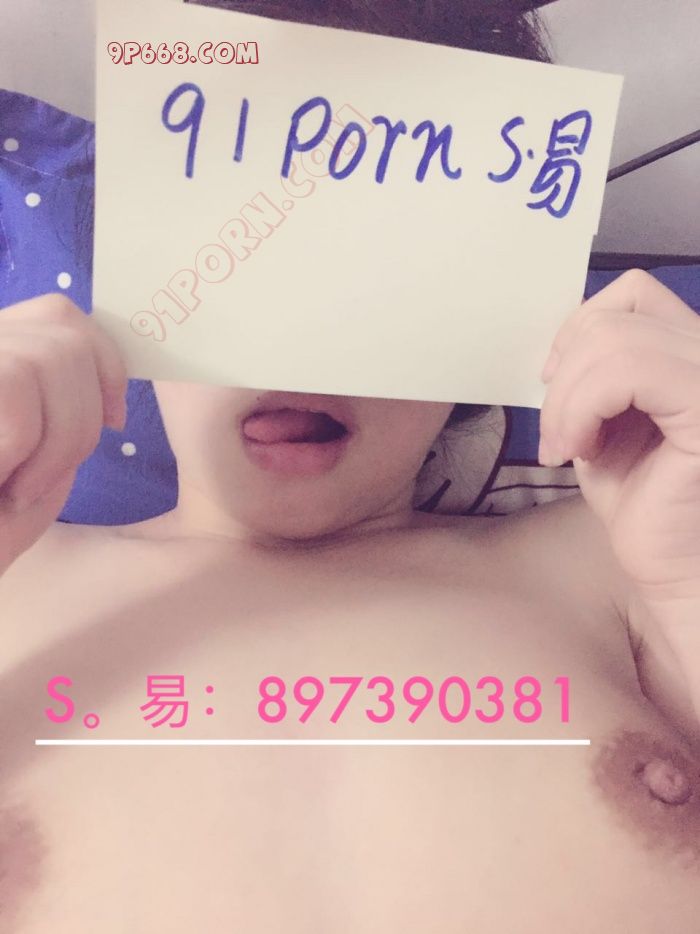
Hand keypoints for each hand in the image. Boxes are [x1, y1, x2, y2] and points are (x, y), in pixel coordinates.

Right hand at [0, 293, 126, 571]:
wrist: (3, 604)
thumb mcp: (40, 459)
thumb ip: (63, 406)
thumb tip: (112, 382)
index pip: (60, 316)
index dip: (104, 361)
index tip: (116, 419)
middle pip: (65, 333)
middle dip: (83, 414)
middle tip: (45, 476)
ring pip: (49, 360)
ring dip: (58, 440)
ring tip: (20, 487)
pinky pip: (15, 391)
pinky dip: (29, 450)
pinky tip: (3, 489)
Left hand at [539, 269, 699, 600]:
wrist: (673, 568)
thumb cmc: (643, 499)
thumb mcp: (608, 420)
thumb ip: (597, 372)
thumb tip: (562, 342)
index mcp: (693, 351)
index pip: (634, 292)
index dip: (578, 330)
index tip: (554, 383)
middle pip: (614, 318)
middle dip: (563, 378)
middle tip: (555, 435)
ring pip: (613, 342)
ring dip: (567, 401)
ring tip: (567, 449)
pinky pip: (626, 374)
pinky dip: (581, 410)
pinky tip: (580, 454)